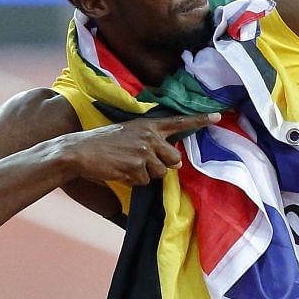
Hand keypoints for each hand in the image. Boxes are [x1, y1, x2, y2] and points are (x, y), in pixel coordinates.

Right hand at [57, 113, 219, 185]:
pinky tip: (120, 171)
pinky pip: (145, 181)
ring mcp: (144, 150)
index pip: (179, 122)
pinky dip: (134, 181)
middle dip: (163, 165)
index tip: (219, 116)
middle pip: (175, 159)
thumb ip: (152, 144)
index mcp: (148, 125)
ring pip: (160, 173)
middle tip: (142, 162)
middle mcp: (150, 136)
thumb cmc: (103, 144)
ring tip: (126, 165)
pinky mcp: (136, 165)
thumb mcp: (129, 135)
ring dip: (146, 174)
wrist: (79, 151)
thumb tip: (176, 164)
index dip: (200, 120)